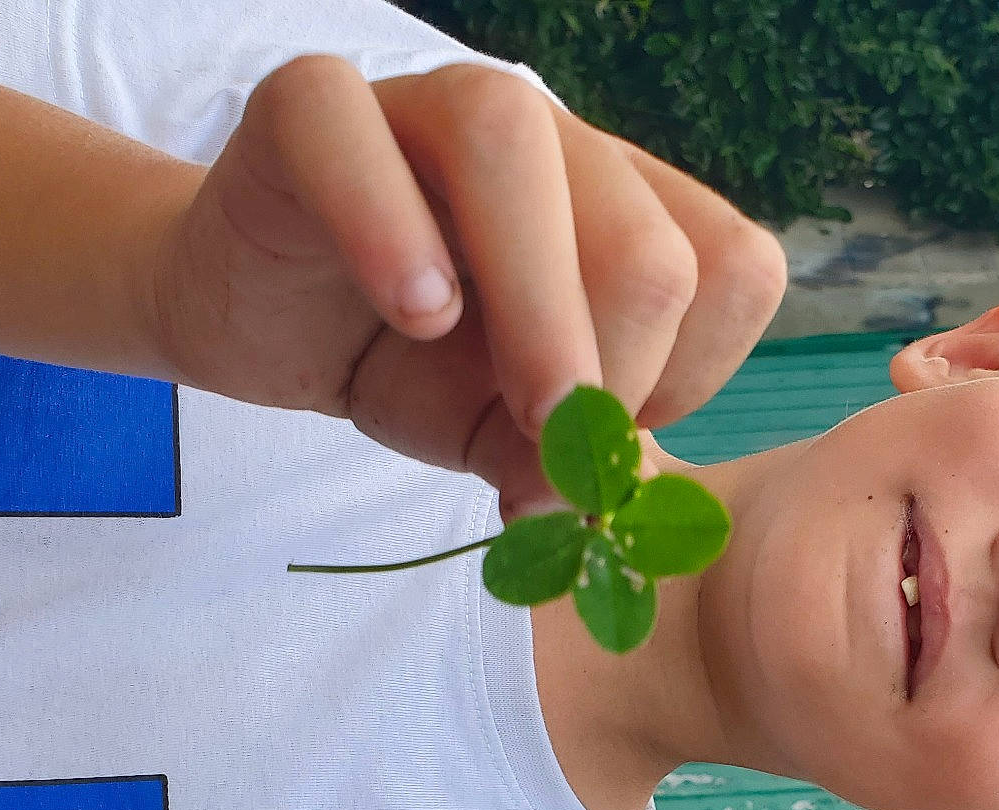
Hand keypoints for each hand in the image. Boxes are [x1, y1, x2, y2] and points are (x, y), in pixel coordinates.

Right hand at [147, 54, 788, 517]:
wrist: (266, 326)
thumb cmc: (407, 366)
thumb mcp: (505, 437)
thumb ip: (566, 465)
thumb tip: (604, 515)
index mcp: (621, 203)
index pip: (732, 269)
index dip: (689, 378)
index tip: (608, 436)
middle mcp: (547, 140)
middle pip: (645, 241)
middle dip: (615, 373)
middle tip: (548, 440)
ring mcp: (427, 105)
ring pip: (514, 146)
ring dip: (536, 308)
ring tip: (510, 402)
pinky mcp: (308, 110)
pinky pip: (350, 134)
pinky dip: (387, 230)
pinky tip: (413, 317)